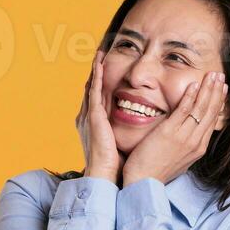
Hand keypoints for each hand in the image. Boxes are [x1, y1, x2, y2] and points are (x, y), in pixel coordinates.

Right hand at [77, 50, 122, 184]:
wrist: (105, 175)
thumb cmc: (116, 165)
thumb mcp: (120, 144)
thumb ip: (126, 134)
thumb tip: (142, 130)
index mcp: (94, 126)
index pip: (97, 100)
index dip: (100, 85)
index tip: (106, 72)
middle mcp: (88, 119)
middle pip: (91, 90)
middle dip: (95, 74)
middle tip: (99, 57)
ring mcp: (89, 116)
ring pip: (91, 87)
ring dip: (95, 70)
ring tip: (98, 54)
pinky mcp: (93, 116)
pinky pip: (94, 91)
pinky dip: (96, 76)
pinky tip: (99, 63)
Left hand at [120, 70, 227, 187]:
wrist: (144, 183)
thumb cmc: (156, 171)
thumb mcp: (178, 159)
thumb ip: (185, 145)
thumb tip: (188, 134)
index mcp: (198, 148)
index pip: (212, 121)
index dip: (218, 103)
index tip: (222, 89)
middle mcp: (195, 142)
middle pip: (210, 112)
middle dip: (217, 92)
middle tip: (221, 76)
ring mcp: (184, 137)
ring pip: (201, 109)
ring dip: (208, 89)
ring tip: (213, 75)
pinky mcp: (170, 133)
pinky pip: (184, 110)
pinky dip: (190, 96)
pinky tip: (194, 84)